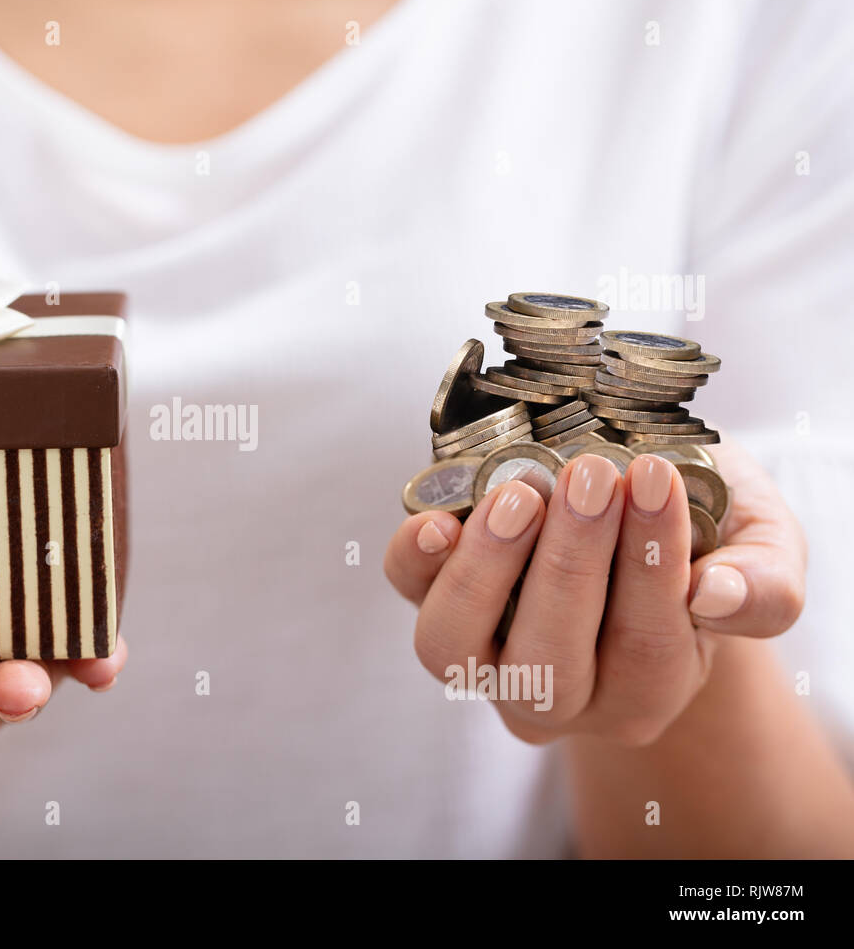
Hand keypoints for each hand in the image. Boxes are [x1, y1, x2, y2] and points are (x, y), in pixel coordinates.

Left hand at [385, 435, 805, 745]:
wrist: (632, 512)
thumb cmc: (702, 538)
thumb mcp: (760, 549)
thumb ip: (764, 586)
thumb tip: (715, 597)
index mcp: (644, 691)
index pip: (646, 649)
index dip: (648, 565)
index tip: (652, 477)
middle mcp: (557, 697)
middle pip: (547, 662)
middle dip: (570, 564)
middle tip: (592, 475)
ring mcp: (484, 659)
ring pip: (458, 646)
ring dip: (487, 567)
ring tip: (523, 492)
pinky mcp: (433, 602)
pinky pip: (409, 596)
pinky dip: (415, 561)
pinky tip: (438, 518)